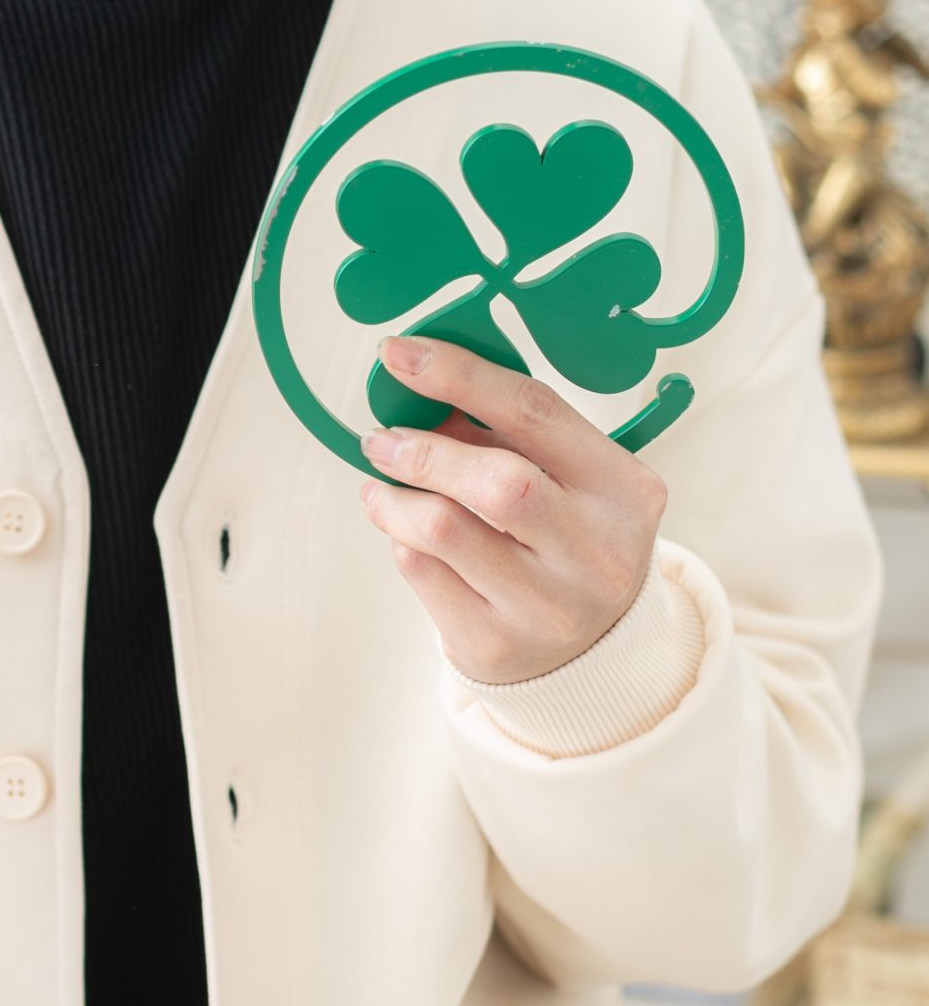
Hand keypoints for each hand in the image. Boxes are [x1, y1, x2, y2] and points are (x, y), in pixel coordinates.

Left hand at [358, 332, 665, 687]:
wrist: (589, 651)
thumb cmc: (567, 541)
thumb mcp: (566, 479)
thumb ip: (505, 432)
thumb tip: (416, 382)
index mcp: (625, 490)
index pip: (536, 411)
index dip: (459, 375)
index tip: (401, 354)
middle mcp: (598, 552)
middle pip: (496, 481)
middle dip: (423, 450)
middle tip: (381, 438)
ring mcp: (550, 606)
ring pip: (443, 529)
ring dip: (395, 496)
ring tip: (382, 486)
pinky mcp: (497, 644)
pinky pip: (421, 572)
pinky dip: (400, 539)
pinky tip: (405, 532)